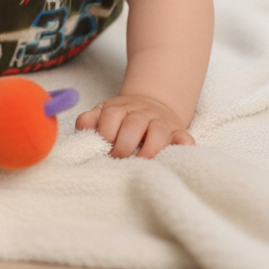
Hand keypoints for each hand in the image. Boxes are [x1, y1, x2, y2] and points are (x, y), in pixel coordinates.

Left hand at [75, 95, 194, 158]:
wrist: (150, 105)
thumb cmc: (121, 118)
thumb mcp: (102, 113)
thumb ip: (89, 120)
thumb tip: (84, 127)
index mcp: (121, 107)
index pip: (112, 116)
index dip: (105, 134)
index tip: (103, 148)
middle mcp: (143, 112)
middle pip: (135, 124)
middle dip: (123, 145)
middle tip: (118, 158)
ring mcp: (162, 122)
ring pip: (159, 131)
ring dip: (148, 149)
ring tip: (139, 163)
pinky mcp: (179, 132)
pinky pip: (185, 139)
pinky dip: (181, 147)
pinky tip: (171, 157)